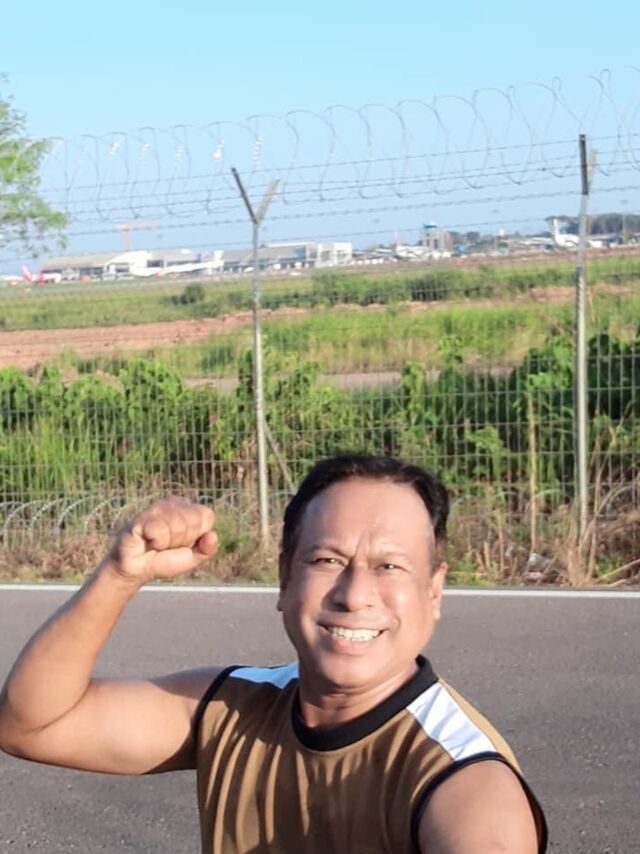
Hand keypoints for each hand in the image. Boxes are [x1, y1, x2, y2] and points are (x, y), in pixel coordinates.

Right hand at [103, 497, 217, 585]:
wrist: (136, 570)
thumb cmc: (164, 560)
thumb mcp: (192, 559)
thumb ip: (207, 549)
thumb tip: (213, 535)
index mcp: (189, 509)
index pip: (206, 516)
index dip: (197, 536)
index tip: (183, 543)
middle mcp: (173, 503)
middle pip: (193, 521)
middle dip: (182, 541)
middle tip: (167, 545)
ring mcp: (157, 507)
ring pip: (178, 525)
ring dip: (168, 543)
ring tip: (157, 543)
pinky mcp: (142, 516)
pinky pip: (161, 530)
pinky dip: (157, 542)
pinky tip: (148, 540)